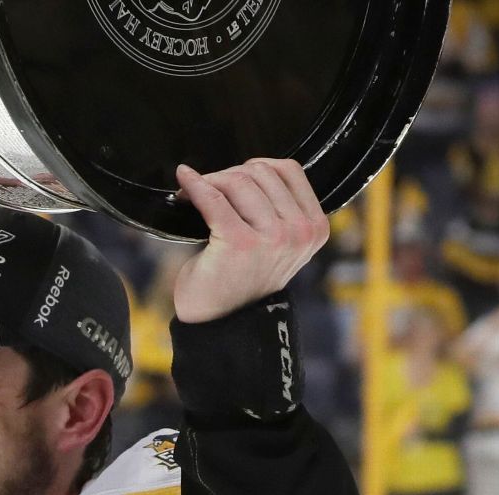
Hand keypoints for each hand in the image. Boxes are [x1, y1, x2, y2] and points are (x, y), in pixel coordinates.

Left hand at [172, 159, 329, 322]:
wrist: (225, 323)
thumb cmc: (243, 280)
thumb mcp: (278, 243)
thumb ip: (277, 208)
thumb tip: (247, 168)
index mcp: (315, 228)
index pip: (289, 170)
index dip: (255, 167)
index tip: (231, 179)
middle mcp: (299, 232)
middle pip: (260, 172)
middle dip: (227, 175)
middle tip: (207, 189)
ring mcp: (272, 237)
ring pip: (238, 181)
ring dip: (210, 181)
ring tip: (194, 194)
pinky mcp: (239, 243)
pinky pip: (213, 198)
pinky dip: (194, 185)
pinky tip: (184, 183)